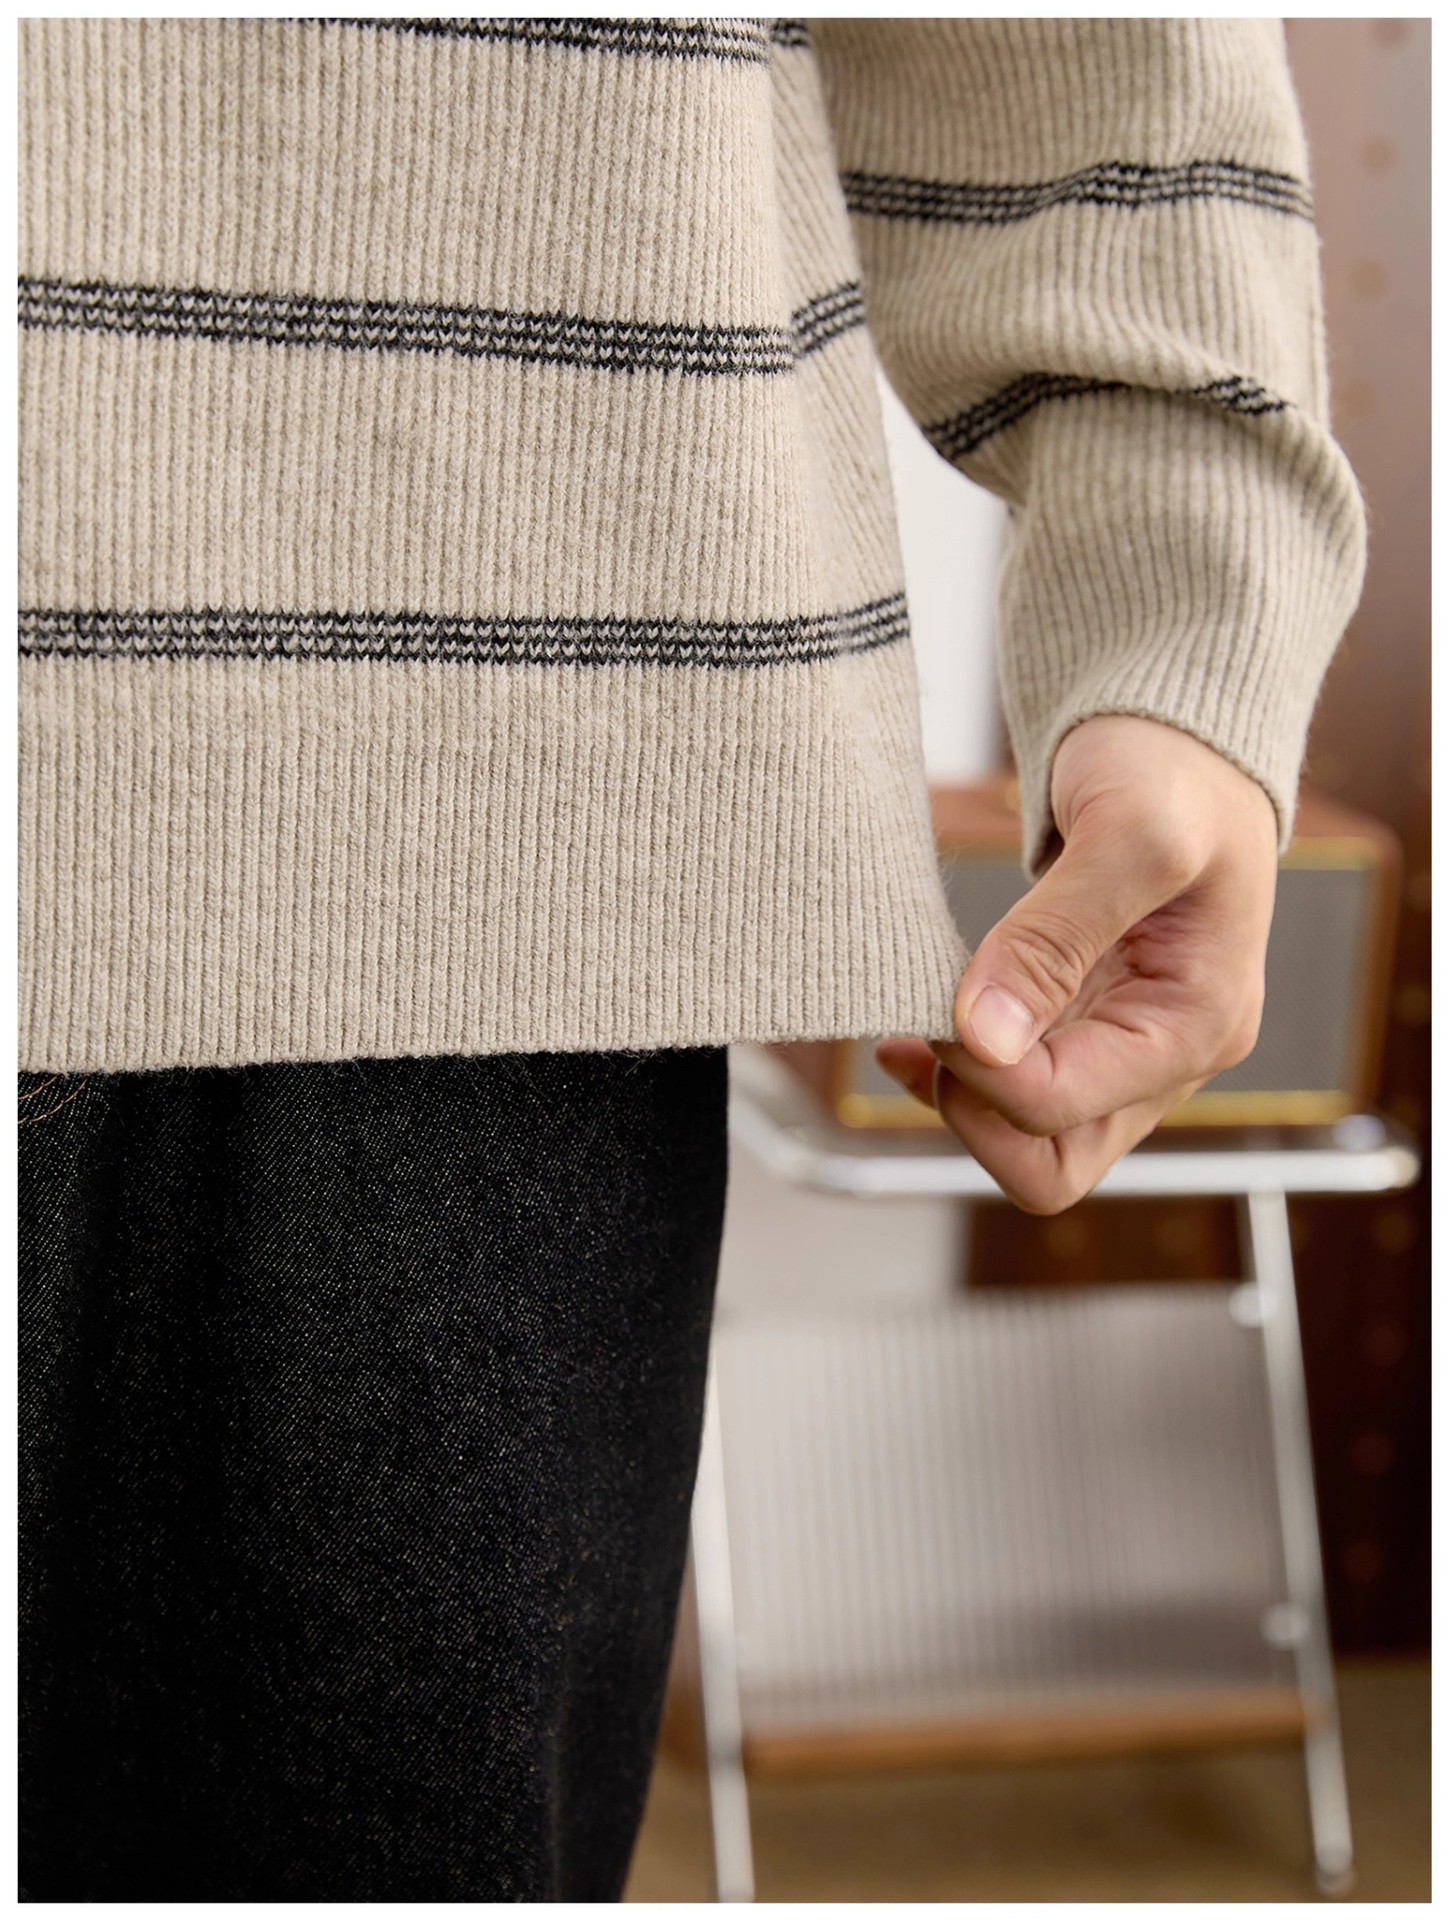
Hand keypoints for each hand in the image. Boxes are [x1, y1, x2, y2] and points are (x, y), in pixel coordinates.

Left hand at [875, 715, 1279, 1213]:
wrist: (1176, 733)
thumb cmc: (1172, 767)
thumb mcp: (1129, 832)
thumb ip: (1055, 936)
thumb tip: (984, 1038)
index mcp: (1198, 1025)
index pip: (1060, 1106)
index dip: (980, 1068)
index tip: (935, 1000)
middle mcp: (1166, 1056)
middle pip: (1050, 1164)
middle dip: (971, 1115)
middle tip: (923, 1035)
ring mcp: (1123, 1048)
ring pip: (1025, 1139)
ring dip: (958, 1097)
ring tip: (908, 1028)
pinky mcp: (1081, 1026)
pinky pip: (1013, 1092)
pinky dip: (958, 1074)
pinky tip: (912, 1035)